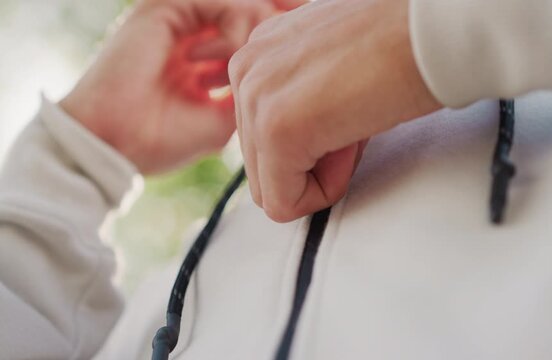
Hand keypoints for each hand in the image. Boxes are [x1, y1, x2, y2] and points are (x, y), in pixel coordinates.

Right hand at [61, 0, 303, 173]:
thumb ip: (249, 98)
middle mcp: (194, 34)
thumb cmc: (161, 141)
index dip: (283, 40)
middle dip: (284, 19)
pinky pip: (220, 2)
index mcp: (203, 58)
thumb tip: (286, 95)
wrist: (114, 143)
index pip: (252, 36)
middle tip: (315, 28)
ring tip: (280, 52)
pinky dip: (241, 22)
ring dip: (265, 26)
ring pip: (240, 4)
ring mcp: (180, 20)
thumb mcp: (223, 121)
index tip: (316, 49)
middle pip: (252, 12)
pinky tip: (251, 49)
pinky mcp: (166, 10)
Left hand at [229, 0, 441, 221]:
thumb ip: (302, 99)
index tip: (346, 114)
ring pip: (271, 189)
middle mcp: (246, 70)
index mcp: (260, 53)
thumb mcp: (332, 66)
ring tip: (355, 128)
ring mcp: (255, 99)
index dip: (312, 146)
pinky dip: (324, 192)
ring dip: (321, 175)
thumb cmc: (400, 43)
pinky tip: (351, 146)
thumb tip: (304, 147)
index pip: (261, 138)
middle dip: (312, 165)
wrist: (435, 30)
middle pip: (261, 167)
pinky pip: (284, 202)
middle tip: (354, 125)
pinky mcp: (277, 130)